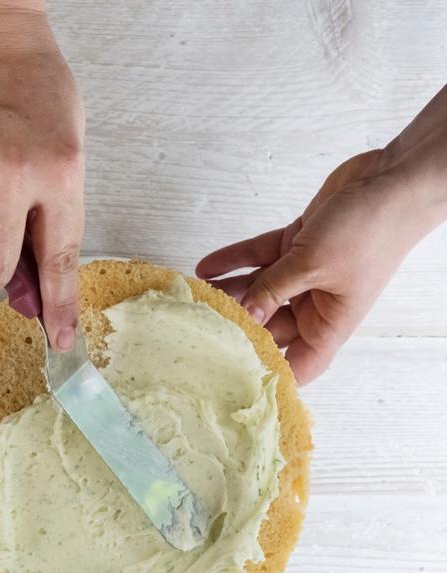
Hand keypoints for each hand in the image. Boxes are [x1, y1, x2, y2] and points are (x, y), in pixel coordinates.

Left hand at [196, 86, 446, 383]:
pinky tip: (206, 267)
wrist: (391, 180)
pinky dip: (235, 261)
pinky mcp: (297, 246)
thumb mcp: (313, 265)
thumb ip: (273, 289)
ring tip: (195, 295)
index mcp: (332, 321)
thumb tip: (243, 316)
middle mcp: (318, 302)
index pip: (300, 362)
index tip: (236, 378)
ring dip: (229, 291)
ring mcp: (306, 273)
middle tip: (199, 328)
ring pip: (259, 290)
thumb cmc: (371, 230)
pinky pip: (260, 258)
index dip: (272, 372)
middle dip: (238, 325)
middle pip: (270, 325)